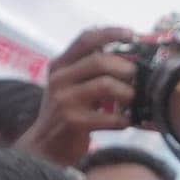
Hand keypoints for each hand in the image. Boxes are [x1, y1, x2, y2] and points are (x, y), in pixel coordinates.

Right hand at [31, 26, 140, 162]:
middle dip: (124, 67)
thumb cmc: (65, 111)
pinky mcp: (73, 122)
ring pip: (105, 85)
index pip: (85, 39)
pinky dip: (122, 120)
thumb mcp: (69, 85)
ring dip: (126, 92)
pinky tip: (124, 122)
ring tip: (131, 100)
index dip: (111, 33)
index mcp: (60, 65)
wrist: (44, 147)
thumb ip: (89, 70)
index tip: (131, 34)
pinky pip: (109, 117)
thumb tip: (129, 59)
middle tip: (135, 76)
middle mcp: (59, 79)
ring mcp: (65, 100)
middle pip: (99, 61)